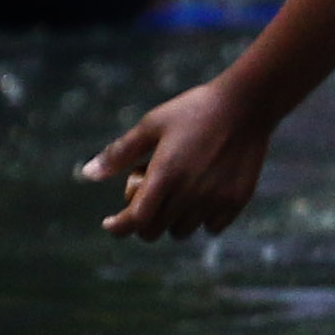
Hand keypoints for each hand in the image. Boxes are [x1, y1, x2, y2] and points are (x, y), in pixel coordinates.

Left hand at [88, 78, 270, 239]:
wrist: (247, 104)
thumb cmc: (194, 110)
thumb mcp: (152, 124)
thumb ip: (120, 152)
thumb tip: (86, 174)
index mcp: (165, 174)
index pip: (135, 220)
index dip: (119, 226)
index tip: (111, 223)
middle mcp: (190, 192)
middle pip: (155, 231)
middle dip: (144, 219)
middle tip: (151, 193)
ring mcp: (215, 198)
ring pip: (182, 230)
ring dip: (173, 219)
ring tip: (179, 192)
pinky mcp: (237, 200)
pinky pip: (212, 227)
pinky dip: (202, 219)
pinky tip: (203, 196)